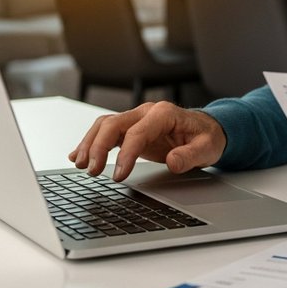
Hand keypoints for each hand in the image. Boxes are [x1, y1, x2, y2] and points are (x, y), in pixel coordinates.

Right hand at [68, 102, 227, 181]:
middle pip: (114, 124)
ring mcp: (137, 118)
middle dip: (99, 147)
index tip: (118, 175)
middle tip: (92, 170)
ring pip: (105, 125)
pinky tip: (79, 155)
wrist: (207, 129)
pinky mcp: (131, 128)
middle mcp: (147, 112)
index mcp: (164, 113)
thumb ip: (191, 155)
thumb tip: (173, 162)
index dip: (126, 154)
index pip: (137, 132)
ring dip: (91, 144)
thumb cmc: (207, 137)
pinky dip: (92, 143)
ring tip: (81, 165)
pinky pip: (107, 132)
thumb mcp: (207, 148)